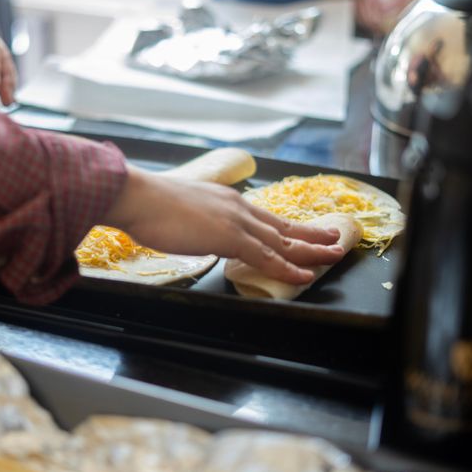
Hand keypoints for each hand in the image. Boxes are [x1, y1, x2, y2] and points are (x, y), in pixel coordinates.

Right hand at [101, 166, 345, 284]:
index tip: (303, 232)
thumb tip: (195, 233)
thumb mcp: (179, 211)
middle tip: (334, 239)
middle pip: (282, 225)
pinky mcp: (230, 236)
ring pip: (283, 240)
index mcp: (225, 200)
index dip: (287, 228)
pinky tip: (305, 275)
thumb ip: (195, 221)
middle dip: (311, 234)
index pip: (264, 217)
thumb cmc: (147, 205)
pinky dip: (289, 267)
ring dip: (311, 249)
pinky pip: (268, 257)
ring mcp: (236, 221)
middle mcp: (237, 207)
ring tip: (334, 255)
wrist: (137, 196)